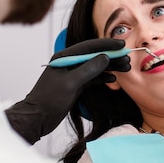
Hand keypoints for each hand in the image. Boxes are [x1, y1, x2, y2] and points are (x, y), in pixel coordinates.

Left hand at [6, 39, 129, 143]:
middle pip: (94, 56)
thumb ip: (88, 69)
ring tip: (125, 68)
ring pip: (95, 67)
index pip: (89, 47)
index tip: (121, 44)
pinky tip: (113, 78)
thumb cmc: (48, 100)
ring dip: (110, 67)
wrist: (37, 118)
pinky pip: (92, 78)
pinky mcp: (75, 85)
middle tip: (127, 58)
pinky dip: (103, 77)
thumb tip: (105, 57)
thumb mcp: (70, 83)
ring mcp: (72, 74)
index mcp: (64, 57)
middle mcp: (69, 63)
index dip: (106, 44)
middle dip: (111, 56)